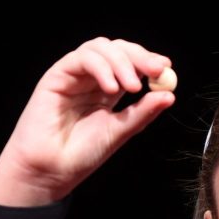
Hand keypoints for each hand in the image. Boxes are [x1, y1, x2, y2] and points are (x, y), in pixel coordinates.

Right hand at [0, 37, 174, 206]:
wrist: (49, 170)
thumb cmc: (79, 155)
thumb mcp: (119, 132)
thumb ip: (141, 113)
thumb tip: (169, 95)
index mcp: (107, 90)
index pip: (130, 63)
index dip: (147, 61)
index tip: (165, 68)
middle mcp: (90, 79)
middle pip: (117, 50)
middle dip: (139, 57)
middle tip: (156, 71)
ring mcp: (73, 76)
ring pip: (100, 48)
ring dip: (121, 62)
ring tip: (131, 88)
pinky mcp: (56, 77)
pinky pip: (81, 59)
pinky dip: (101, 67)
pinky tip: (110, 88)